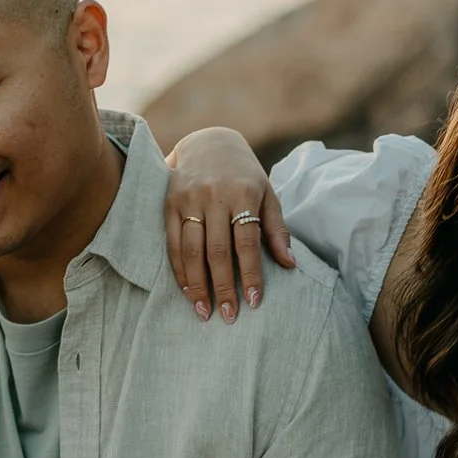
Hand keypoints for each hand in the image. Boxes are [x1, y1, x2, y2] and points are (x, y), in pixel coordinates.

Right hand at [164, 126, 291, 322]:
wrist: (208, 141)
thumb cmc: (244, 174)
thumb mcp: (266, 193)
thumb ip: (276, 228)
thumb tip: (289, 264)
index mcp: (242, 193)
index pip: (247, 242)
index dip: (251, 273)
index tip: (255, 301)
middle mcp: (213, 196)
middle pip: (217, 251)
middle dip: (224, 287)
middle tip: (229, 316)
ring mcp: (187, 200)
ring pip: (191, 251)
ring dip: (198, 285)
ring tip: (205, 311)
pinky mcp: (168, 204)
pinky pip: (173, 243)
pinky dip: (179, 270)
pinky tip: (188, 290)